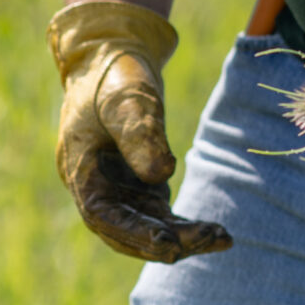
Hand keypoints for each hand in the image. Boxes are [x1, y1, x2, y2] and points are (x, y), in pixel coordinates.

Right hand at [47, 0, 231, 261]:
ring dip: (183, 238)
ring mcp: (120, 192)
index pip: (105, 218)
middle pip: (129, 232)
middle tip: (211, 240)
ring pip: (149, 228)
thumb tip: (162, 175)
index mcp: (81, 173)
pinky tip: (215, 234)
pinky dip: (185, 227)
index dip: (135, 235)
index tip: (168, 244)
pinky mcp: (140, 187)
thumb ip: (140, 135)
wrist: (115, 60)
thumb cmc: (115, 78)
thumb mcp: (126, 100)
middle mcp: (98, 191)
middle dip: (168, 243)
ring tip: (223, 239)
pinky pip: (162, 217)